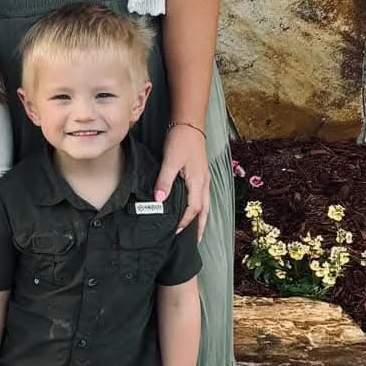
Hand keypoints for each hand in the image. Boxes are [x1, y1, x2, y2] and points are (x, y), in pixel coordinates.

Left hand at [155, 122, 210, 238]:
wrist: (189, 123)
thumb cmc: (180, 140)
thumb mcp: (170, 161)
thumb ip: (164, 181)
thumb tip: (159, 201)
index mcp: (198, 181)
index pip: (193, 209)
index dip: (185, 222)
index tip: (174, 232)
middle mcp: (204, 182)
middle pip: (205, 210)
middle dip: (200, 226)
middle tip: (195, 241)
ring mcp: (204, 177)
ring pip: (206, 203)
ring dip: (201, 217)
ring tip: (196, 230)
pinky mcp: (201, 172)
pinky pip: (203, 195)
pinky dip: (200, 206)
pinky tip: (194, 208)